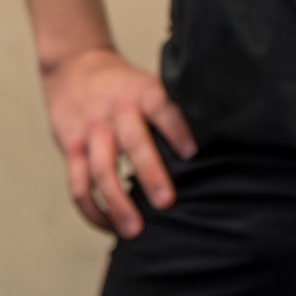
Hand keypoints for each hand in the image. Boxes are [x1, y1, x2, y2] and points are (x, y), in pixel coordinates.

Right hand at [41, 46, 195, 236]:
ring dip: (116, 201)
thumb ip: (175, 111)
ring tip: (134, 231)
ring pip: (101, 167)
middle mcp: (117, 111)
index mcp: (143, 94)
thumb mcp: (149, 85)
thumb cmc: (125, 86)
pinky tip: (109, 226)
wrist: (73, 64)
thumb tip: (225, 147)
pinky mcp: (70, 146)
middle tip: (167, 202)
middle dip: (149, 172)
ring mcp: (92, 130)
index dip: (177, 129)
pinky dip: (92, 209)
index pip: (162, 108)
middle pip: (132, 141)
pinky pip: (78, 182)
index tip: (194, 155)